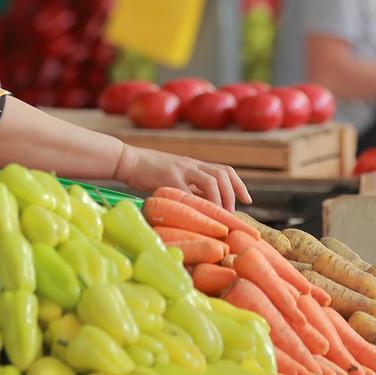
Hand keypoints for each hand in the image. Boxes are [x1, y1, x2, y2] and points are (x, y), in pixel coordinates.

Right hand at [114, 144, 250, 209]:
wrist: (127, 160)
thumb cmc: (148, 172)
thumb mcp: (174, 177)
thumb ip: (189, 188)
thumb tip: (205, 205)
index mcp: (194, 165)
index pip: (225, 171)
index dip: (239, 185)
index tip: (247, 200)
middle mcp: (191, 164)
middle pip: (222, 174)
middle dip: (232, 194)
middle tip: (232, 213)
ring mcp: (181, 169)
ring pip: (211, 180)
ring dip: (220, 198)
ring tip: (219, 214)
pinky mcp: (168, 177)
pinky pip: (188, 190)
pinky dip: (197, 203)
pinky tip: (197, 213)